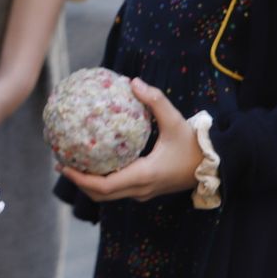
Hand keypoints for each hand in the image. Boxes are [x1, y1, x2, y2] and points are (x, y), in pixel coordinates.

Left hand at [58, 78, 199, 203]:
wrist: (215, 165)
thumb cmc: (194, 144)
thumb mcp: (175, 120)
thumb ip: (155, 100)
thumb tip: (133, 81)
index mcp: (144, 176)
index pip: (105, 186)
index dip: (81, 179)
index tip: (64, 165)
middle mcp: (141, 189)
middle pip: (101, 194)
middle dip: (79, 182)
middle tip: (61, 162)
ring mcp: (144, 192)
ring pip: (109, 195)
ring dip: (89, 183)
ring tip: (71, 163)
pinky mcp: (146, 189)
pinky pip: (118, 189)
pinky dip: (102, 181)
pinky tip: (94, 162)